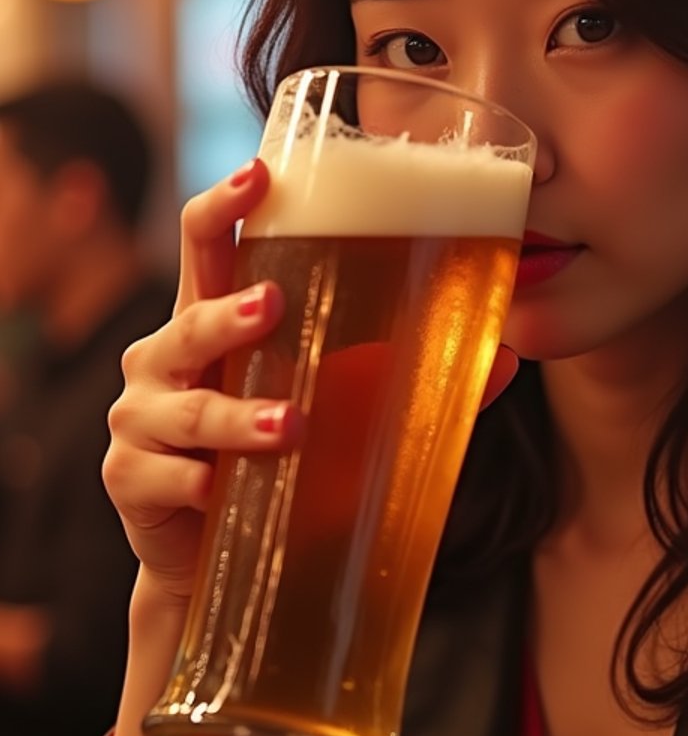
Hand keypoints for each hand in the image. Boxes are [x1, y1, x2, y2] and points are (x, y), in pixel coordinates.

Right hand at [103, 159, 519, 606]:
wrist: (219, 562)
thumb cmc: (279, 463)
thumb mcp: (341, 414)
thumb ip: (411, 382)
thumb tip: (510, 360)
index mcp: (213, 322)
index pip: (206, 246)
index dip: (223, 204)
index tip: (259, 173)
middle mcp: (166, 359)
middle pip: (189, 319)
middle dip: (230, 314)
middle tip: (275, 305)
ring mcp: (141, 420)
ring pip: (187, 406)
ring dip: (237, 417)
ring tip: (292, 426)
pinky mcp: (129, 480)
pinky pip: (162, 475)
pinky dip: (196, 482)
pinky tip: (218, 491)